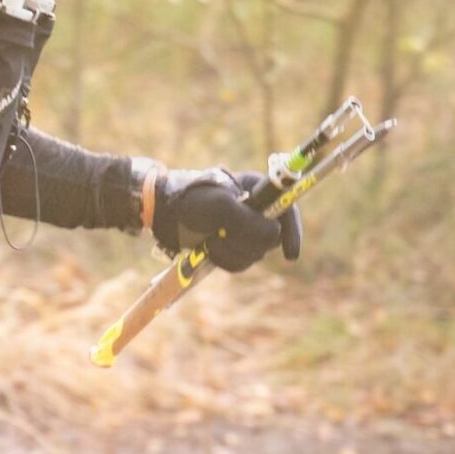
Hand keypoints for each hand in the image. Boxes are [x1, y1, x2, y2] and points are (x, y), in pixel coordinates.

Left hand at [152, 167, 301, 271]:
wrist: (161, 213)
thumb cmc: (189, 201)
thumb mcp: (220, 207)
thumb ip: (249, 221)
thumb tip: (275, 237)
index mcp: (258, 190)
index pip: (287, 209)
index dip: (292, 231)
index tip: (290, 256)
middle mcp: (255, 210)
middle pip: (271, 238)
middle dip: (247, 242)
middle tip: (221, 234)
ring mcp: (243, 229)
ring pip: (255, 254)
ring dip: (232, 252)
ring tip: (211, 240)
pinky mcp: (230, 246)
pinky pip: (240, 263)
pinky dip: (225, 260)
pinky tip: (209, 250)